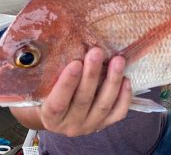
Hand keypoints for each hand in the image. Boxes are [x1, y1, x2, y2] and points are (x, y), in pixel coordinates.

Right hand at [10, 48, 131, 136]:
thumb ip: (52, 73)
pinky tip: (126, 79)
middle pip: (83, 100)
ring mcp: (89, 126)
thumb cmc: (50, 92)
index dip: (67, 84)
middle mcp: (70, 125)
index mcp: (50, 117)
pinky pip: (118, 113)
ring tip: (118, 60)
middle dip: (92, 75)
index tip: (75, 63)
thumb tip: (63, 44)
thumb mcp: (44, 85)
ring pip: (103, 105)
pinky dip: (124, 97)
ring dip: (112, 81)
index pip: (58, 103)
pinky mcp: (105, 124)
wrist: (59, 113)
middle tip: (97, 52)